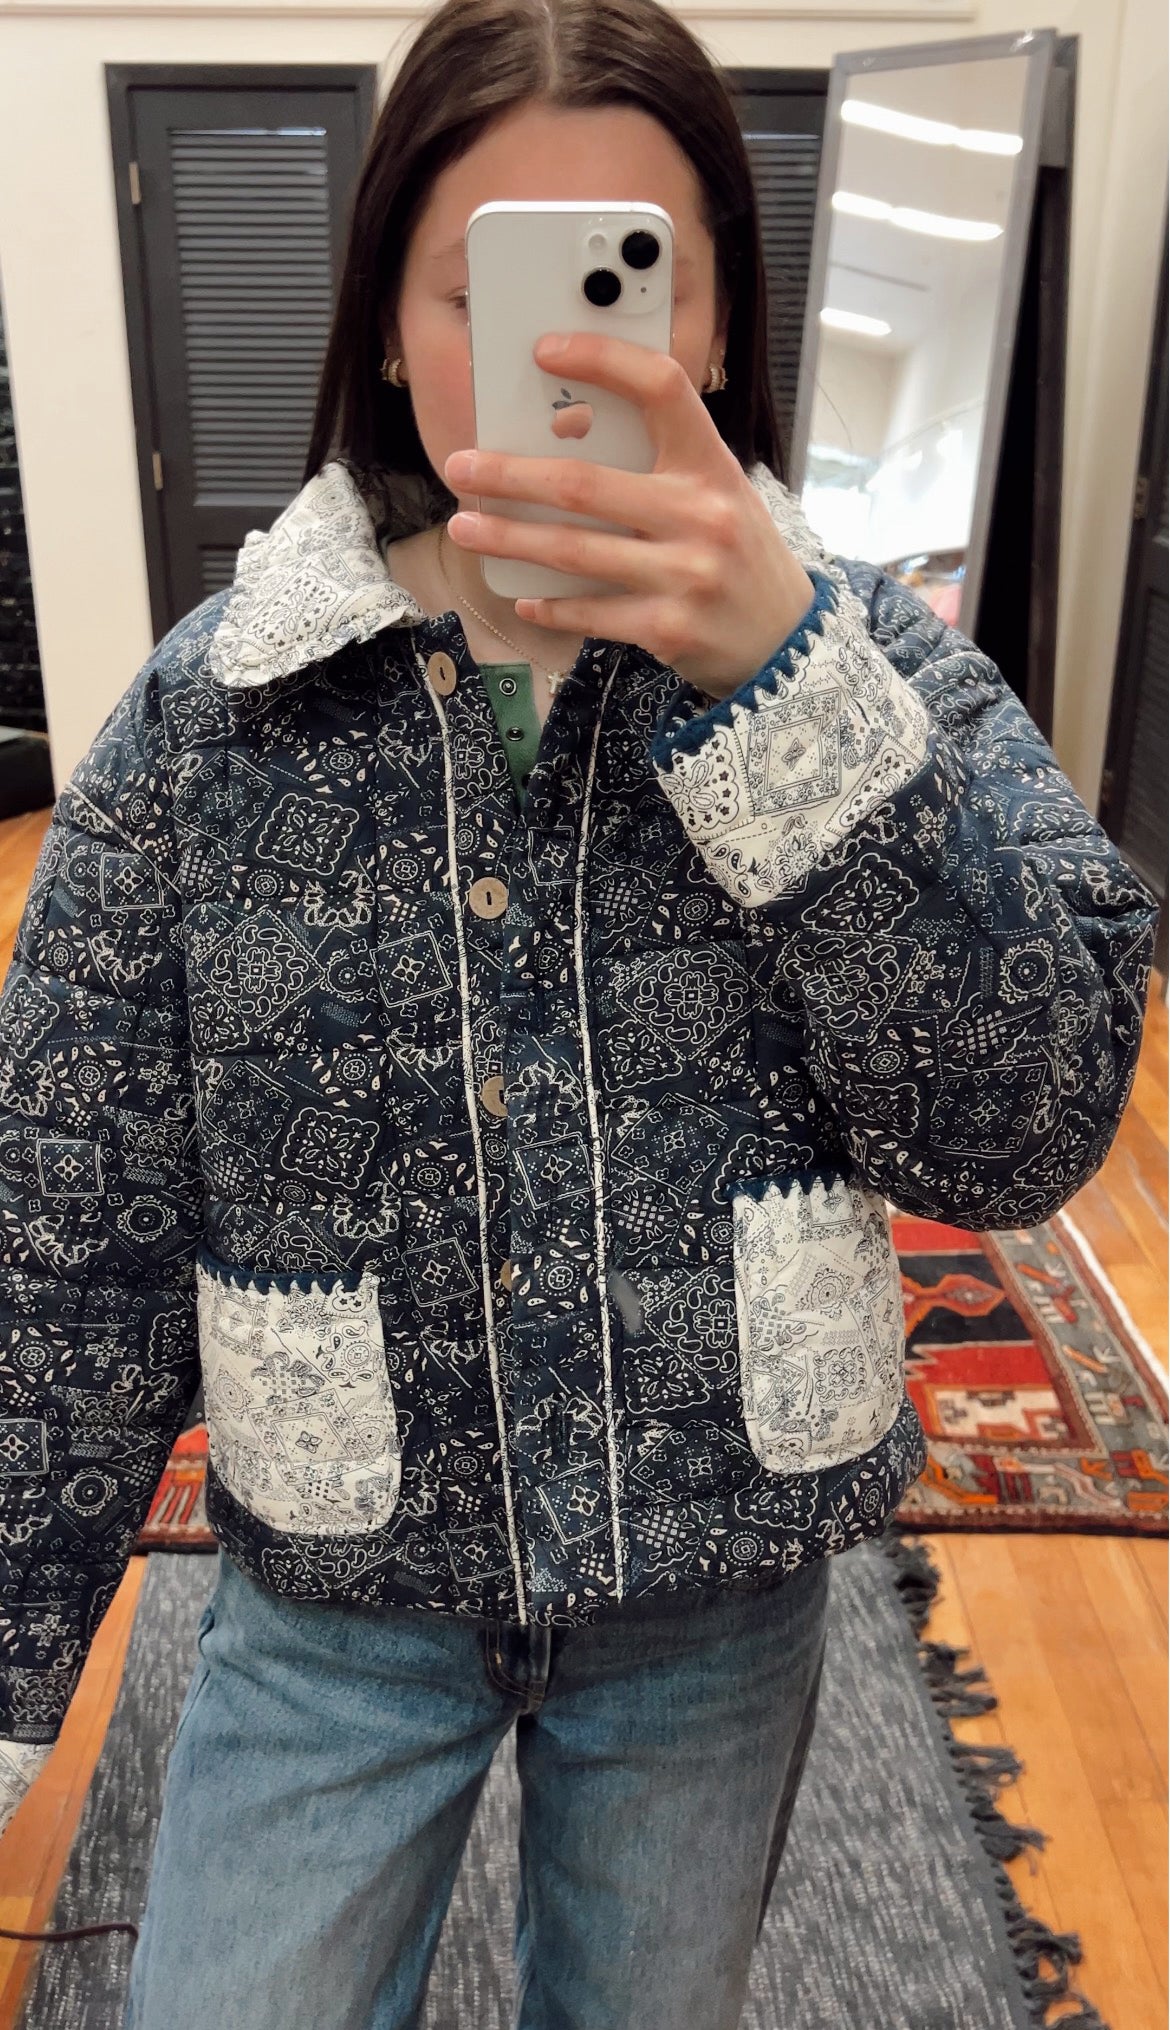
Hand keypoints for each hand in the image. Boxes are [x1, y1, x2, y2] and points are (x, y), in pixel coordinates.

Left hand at [442, 331, 815, 699]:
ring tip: (466, 528)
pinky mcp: (668, 628)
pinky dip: (549, 606)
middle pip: (584, 485)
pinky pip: (590, 613)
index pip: (661, 387)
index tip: (546, 351)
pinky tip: (523, 597)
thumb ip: (656, 467)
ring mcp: (686, 575)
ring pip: (573, 553)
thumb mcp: (718, 495)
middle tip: (461, 467)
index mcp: (712, 465)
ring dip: (509, 540)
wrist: (787, 640)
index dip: (602, 360)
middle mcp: (702, 514)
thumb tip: (560, 440)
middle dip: (510, 476)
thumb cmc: (737, 556)